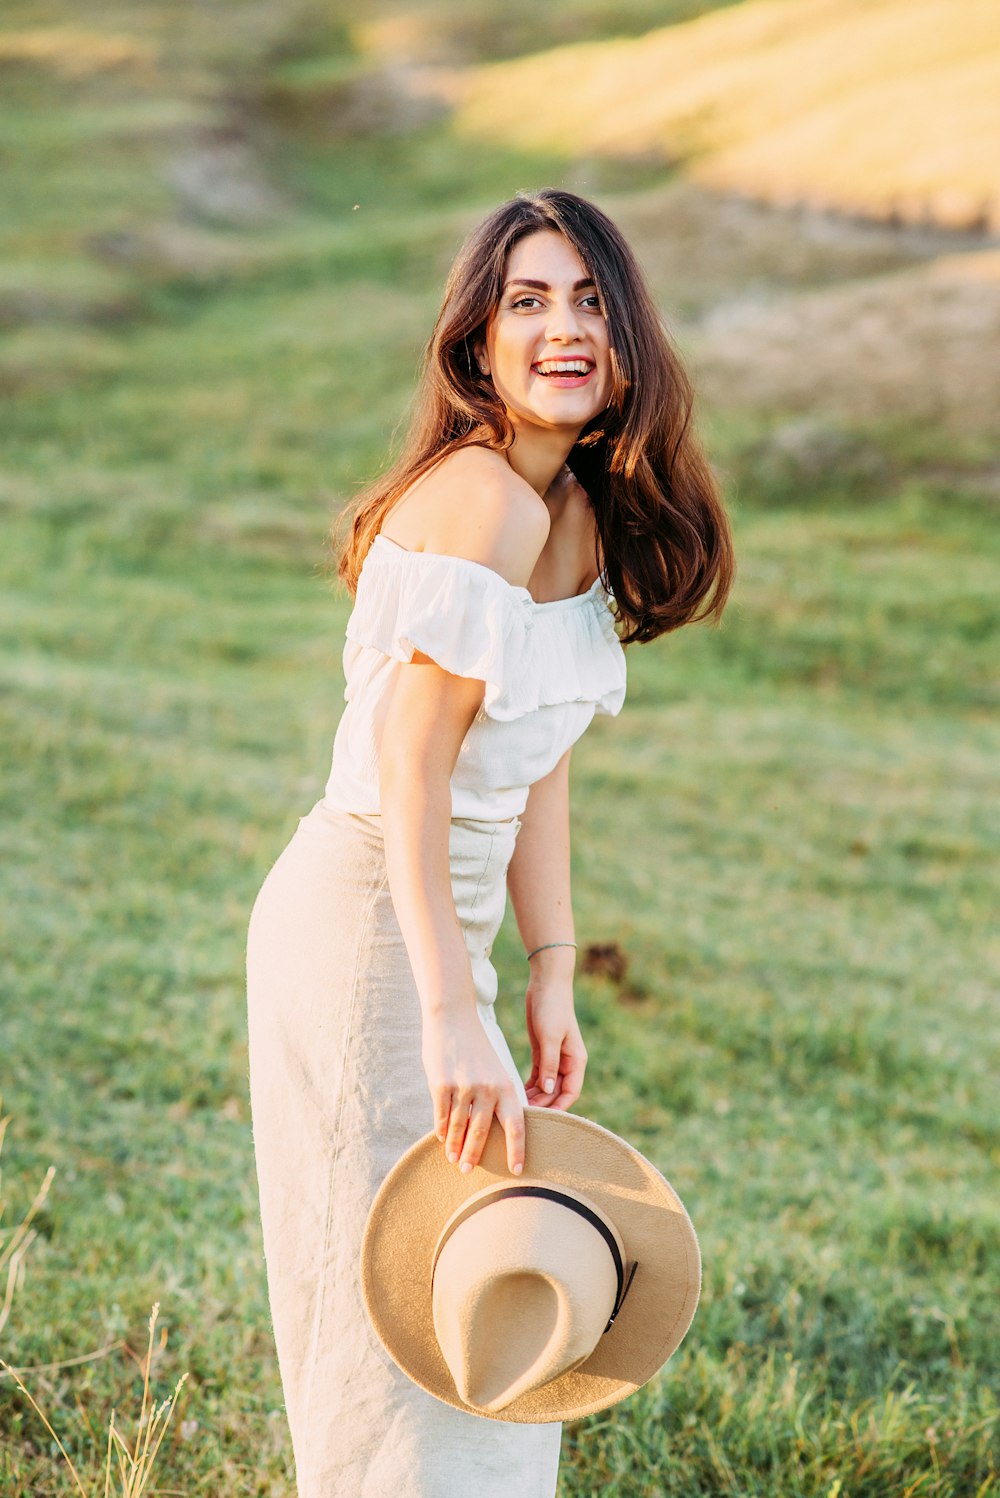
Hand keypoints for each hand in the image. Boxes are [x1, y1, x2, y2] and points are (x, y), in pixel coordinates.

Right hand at [421, 1010, 524, 1174]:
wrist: (452, 1018)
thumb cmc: (475, 1049)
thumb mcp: (495, 1071)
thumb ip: (496, 1098)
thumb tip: (493, 1131)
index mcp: (506, 1086)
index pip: (516, 1125)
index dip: (517, 1150)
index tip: (517, 1171)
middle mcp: (487, 1089)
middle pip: (482, 1132)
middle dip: (475, 1155)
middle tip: (469, 1172)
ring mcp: (463, 1087)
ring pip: (459, 1128)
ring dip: (455, 1147)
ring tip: (454, 1161)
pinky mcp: (441, 1085)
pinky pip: (442, 1116)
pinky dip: (442, 1130)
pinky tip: (441, 1139)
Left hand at [525, 980, 586, 1110]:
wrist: (546, 984)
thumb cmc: (553, 1007)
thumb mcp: (551, 1036)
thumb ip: (549, 1064)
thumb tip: (547, 1090)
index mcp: (576, 1061)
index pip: (571, 1092)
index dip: (559, 1108)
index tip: (544, 1120)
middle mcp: (567, 1063)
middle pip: (556, 1093)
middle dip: (543, 1105)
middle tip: (524, 1116)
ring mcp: (555, 1058)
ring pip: (545, 1087)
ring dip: (534, 1097)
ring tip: (517, 1108)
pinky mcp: (542, 1052)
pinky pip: (537, 1076)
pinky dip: (529, 1086)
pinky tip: (517, 1094)